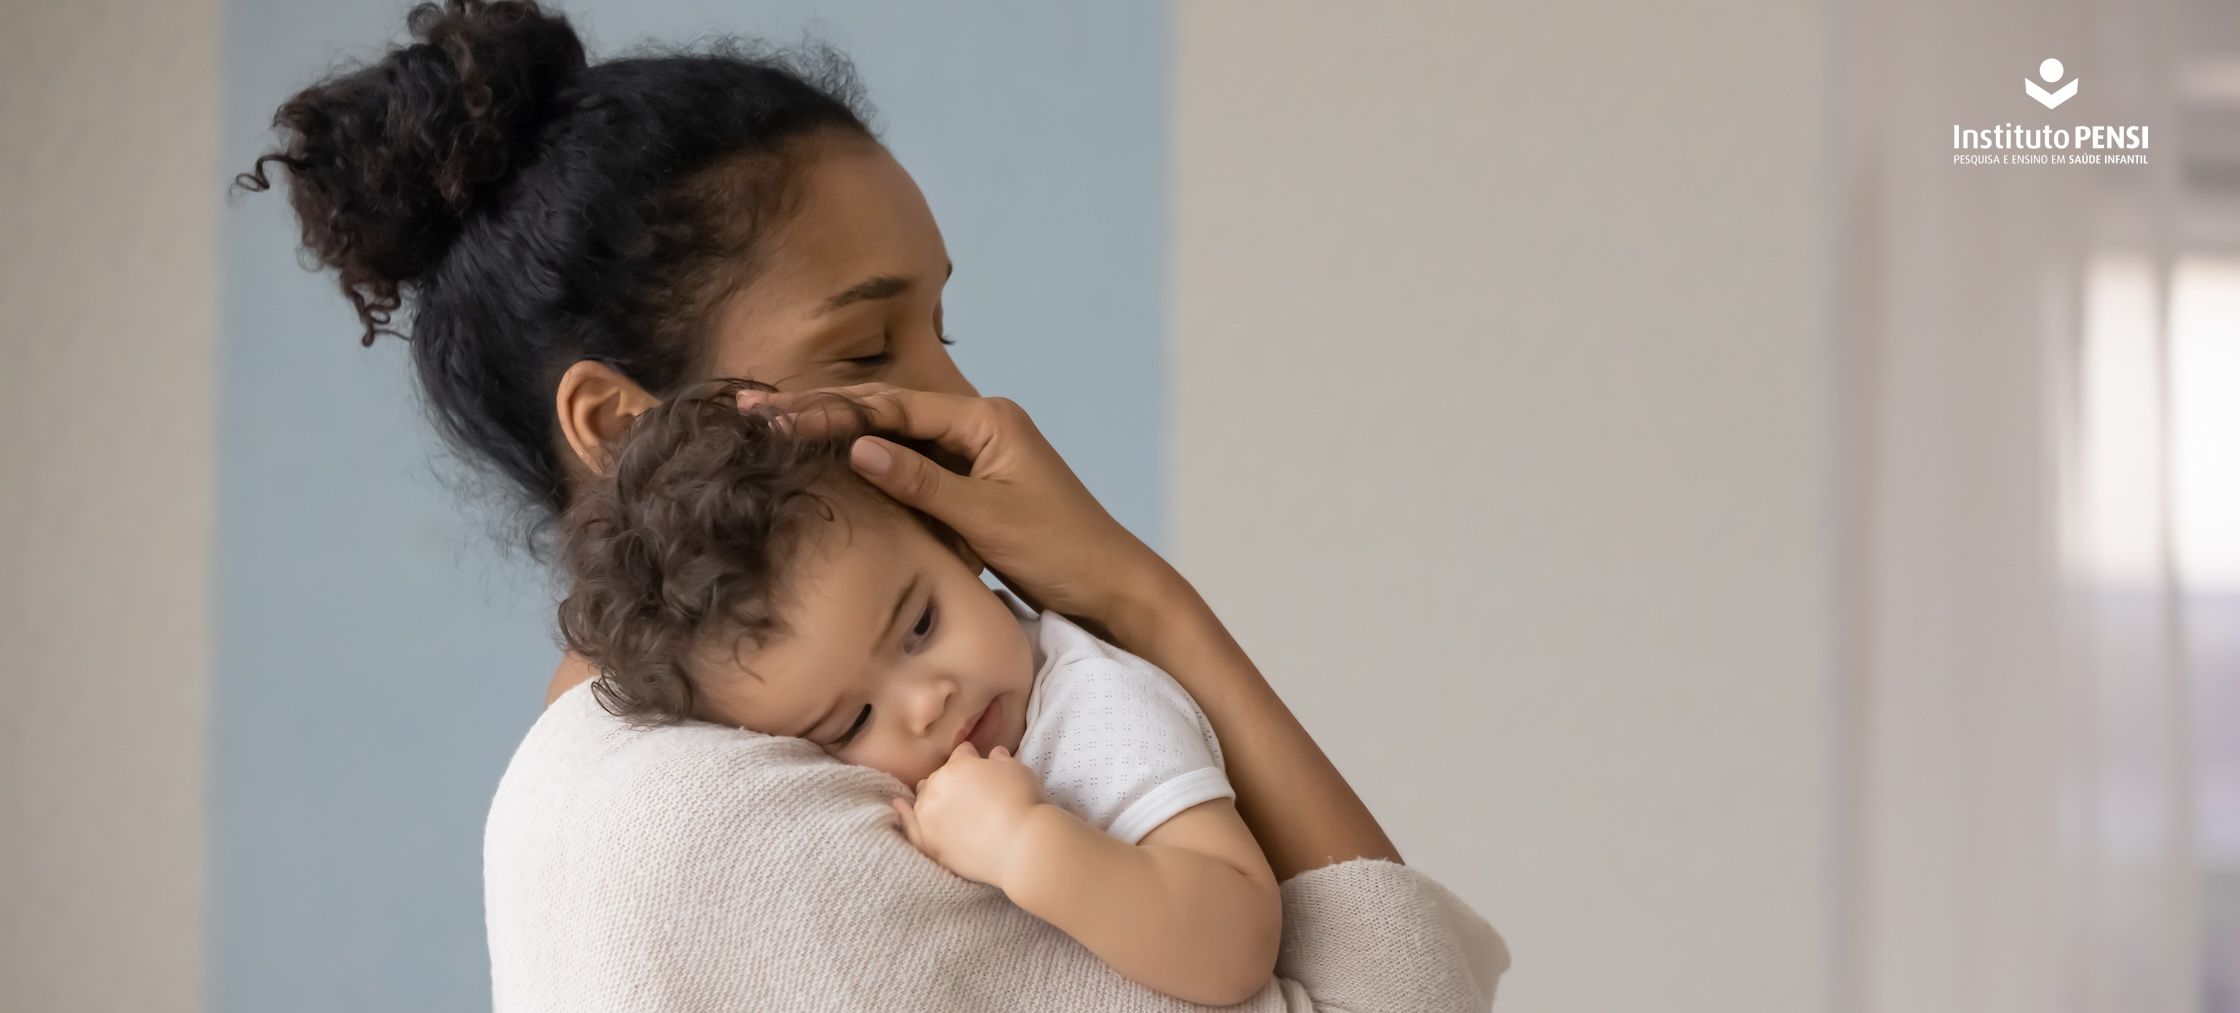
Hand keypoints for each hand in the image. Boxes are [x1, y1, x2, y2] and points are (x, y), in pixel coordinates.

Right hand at [741, 383, 1176, 631]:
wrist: (1112, 587)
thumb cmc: (1062, 551)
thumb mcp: (987, 519)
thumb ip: (922, 483)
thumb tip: (856, 447)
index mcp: (986, 420)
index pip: (892, 407)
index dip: (830, 411)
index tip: (774, 415)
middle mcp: (978, 426)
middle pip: (886, 414)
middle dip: (820, 413)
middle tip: (753, 412)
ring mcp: (973, 455)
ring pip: (892, 440)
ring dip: (836, 436)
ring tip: (770, 429)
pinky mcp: (970, 485)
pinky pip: (909, 470)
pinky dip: (866, 468)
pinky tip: (823, 467)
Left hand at [890, 743, 1048, 889]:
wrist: (1020, 845)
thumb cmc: (1023, 802)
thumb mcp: (1017, 770)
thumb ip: (1001, 759)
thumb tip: (995, 753)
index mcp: (959, 765)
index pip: (962, 753)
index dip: (972, 757)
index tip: (980, 763)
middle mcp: (937, 786)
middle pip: (940, 776)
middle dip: (950, 778)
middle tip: (967, 789)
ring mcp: (929, 815)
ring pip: (923, 798)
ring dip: (929, 795)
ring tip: (937, 800)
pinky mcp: (928, 841)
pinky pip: (909, 826)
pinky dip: (903, 815)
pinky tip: (898, 806)